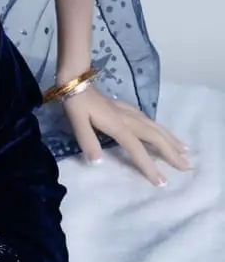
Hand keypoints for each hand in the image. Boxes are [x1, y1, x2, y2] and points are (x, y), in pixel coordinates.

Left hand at [60, 84, 191, 186]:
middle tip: (186, 166)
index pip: (136, 147)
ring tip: (184, 149)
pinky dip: (159, 127)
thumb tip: (98, 163)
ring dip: (169, 138)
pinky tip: (162, 131)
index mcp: (117, 124)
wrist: (75, 79)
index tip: (162, 182)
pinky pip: (147, 119)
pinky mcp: (124, 107)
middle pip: (154, 135)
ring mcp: (127, 111)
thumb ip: (87, 141)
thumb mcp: (77, 121)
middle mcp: (127, 118)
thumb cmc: (75, 102)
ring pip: (154, 125)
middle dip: (170, 151)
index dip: (149, 165)